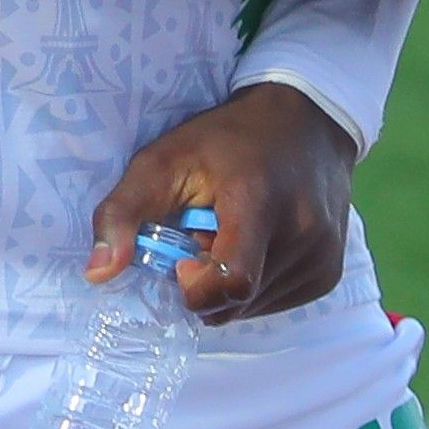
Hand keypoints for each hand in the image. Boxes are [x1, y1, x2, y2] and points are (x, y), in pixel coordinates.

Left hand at [90, 83, 357, 323]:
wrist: (307, 120)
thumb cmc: (226, 139)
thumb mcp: (164, 158)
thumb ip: (123, 212)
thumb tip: (97, 274)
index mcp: (260, 202)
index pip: (232, 281)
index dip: (197, 286)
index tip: (184, 257)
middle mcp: (303, 233)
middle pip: (236, 301)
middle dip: (206, 284)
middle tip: (205, 237)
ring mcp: (323, 256)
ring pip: (253, 308)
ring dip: (229, 288)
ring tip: (233, 236)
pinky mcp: (331, 272)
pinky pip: (276, 304)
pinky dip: (255, 288)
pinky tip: (257, 246)